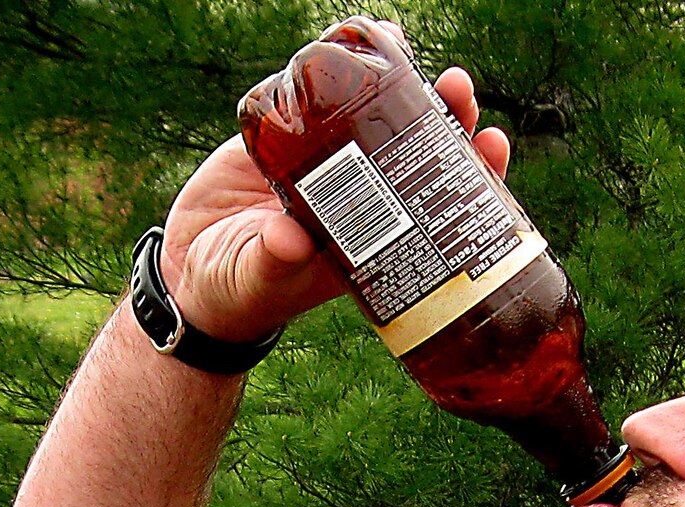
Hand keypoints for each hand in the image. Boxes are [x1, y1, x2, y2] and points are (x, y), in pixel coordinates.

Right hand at [162, 57, 510, 342]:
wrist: (193, 269)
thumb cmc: (238, 290)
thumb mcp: (256, 279)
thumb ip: (272, 262)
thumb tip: (291, 241)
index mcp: (375, 238)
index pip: (439, 203)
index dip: (472, 173)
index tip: (491, 142)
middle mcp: (362, 196)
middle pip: (419, 149)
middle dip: (446, 115)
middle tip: (458, 85)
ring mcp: (328, 162)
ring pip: (375, 115)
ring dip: (397, 81)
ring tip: (407, 45)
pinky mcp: (290, 137)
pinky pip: (320, 96)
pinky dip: (338, 66)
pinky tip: (352, 39)